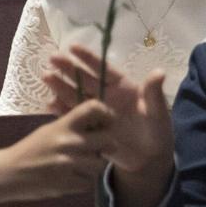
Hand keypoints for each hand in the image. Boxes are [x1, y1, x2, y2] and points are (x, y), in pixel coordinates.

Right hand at [0, 98, 117, 202]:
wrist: (9, 173)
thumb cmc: (31, 149)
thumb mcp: (50, 130)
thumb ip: (73, 127)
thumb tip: (99, 125)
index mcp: (64, 125)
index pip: (93, 108)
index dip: (107, 113)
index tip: (107, 122)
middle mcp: (69, 142)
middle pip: (108, 140)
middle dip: (107, 146)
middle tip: (99, 148)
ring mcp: (69, 164)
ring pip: (100, 164)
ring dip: (93, 166)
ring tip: (80, 165)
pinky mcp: (67, 184)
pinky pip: (89, 182)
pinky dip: (83, 182)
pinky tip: (71, 178)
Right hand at [43, 44, 170, 173]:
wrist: (149, 159)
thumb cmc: (157, 132)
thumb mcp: (158, 113)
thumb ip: (154, 94)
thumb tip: (159, 72)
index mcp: (123, 87)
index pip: (104, 69)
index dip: (89, 58)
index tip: (73, 47)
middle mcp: (107, 96)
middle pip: (85, 79)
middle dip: (69, 68)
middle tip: (52, 58)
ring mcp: (96, 112)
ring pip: (76, 95)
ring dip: (61, 86)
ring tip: (46, 77)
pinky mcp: (89, 128)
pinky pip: (73, 117)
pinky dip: (62, 111)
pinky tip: (50, 105)